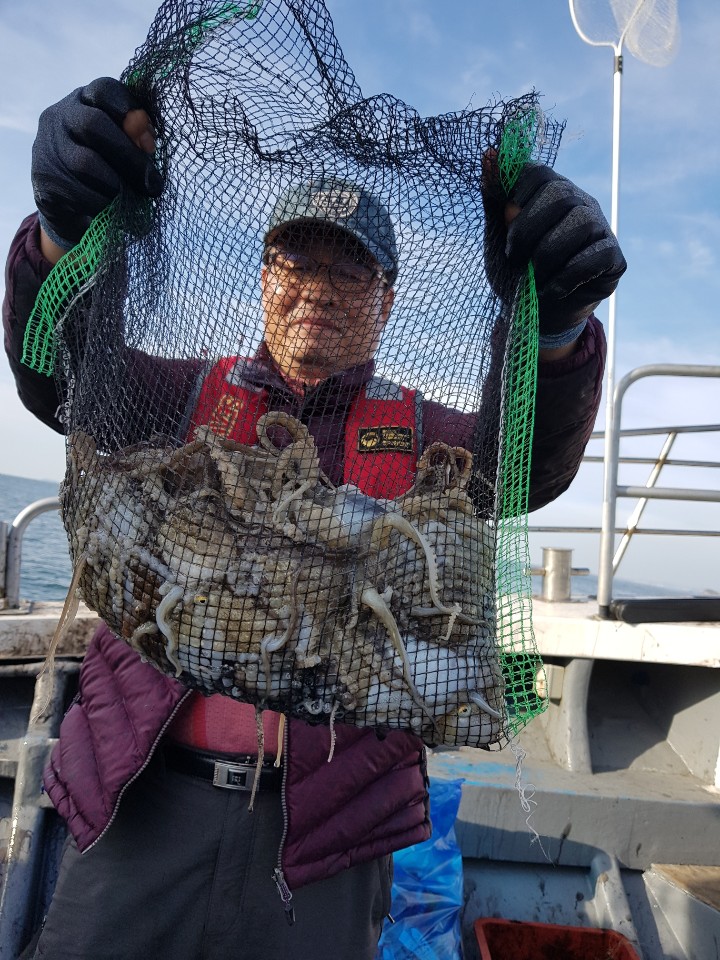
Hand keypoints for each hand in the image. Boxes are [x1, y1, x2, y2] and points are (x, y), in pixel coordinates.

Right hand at [31, 77, 162, 251]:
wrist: (73, 207)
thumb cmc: (110, 169)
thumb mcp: (127, 149)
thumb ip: (138, 139)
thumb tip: (146, 141)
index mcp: (85, 101)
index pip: (104, 90)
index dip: (130, 113)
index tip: (150, 145)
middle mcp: (60, 117)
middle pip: (92, 124)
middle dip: (129, 157)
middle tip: (153, 184)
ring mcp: (47, 146)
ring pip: (84, 162)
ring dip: (117, 186)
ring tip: (133, 200)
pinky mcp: (43, 179)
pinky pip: (76, 192)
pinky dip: (102, 204)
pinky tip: (113, 209)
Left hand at [504, 164, 625, 336]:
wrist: (536, 315)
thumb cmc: (517, 270)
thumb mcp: (498, 237)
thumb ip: (495, 200)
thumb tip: (488, 155)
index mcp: (551, 192)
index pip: (538, 172)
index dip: (517, 195)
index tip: (505, 223)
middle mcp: (580, 203)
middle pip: (560, 194)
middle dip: (527, 229)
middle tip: (513, 257)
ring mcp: (600, 228)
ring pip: (580, 223)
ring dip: (547, 255)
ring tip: (533, 277)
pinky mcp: (613, 258)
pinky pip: (595, 256)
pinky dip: (566, 277)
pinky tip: (551, 289)